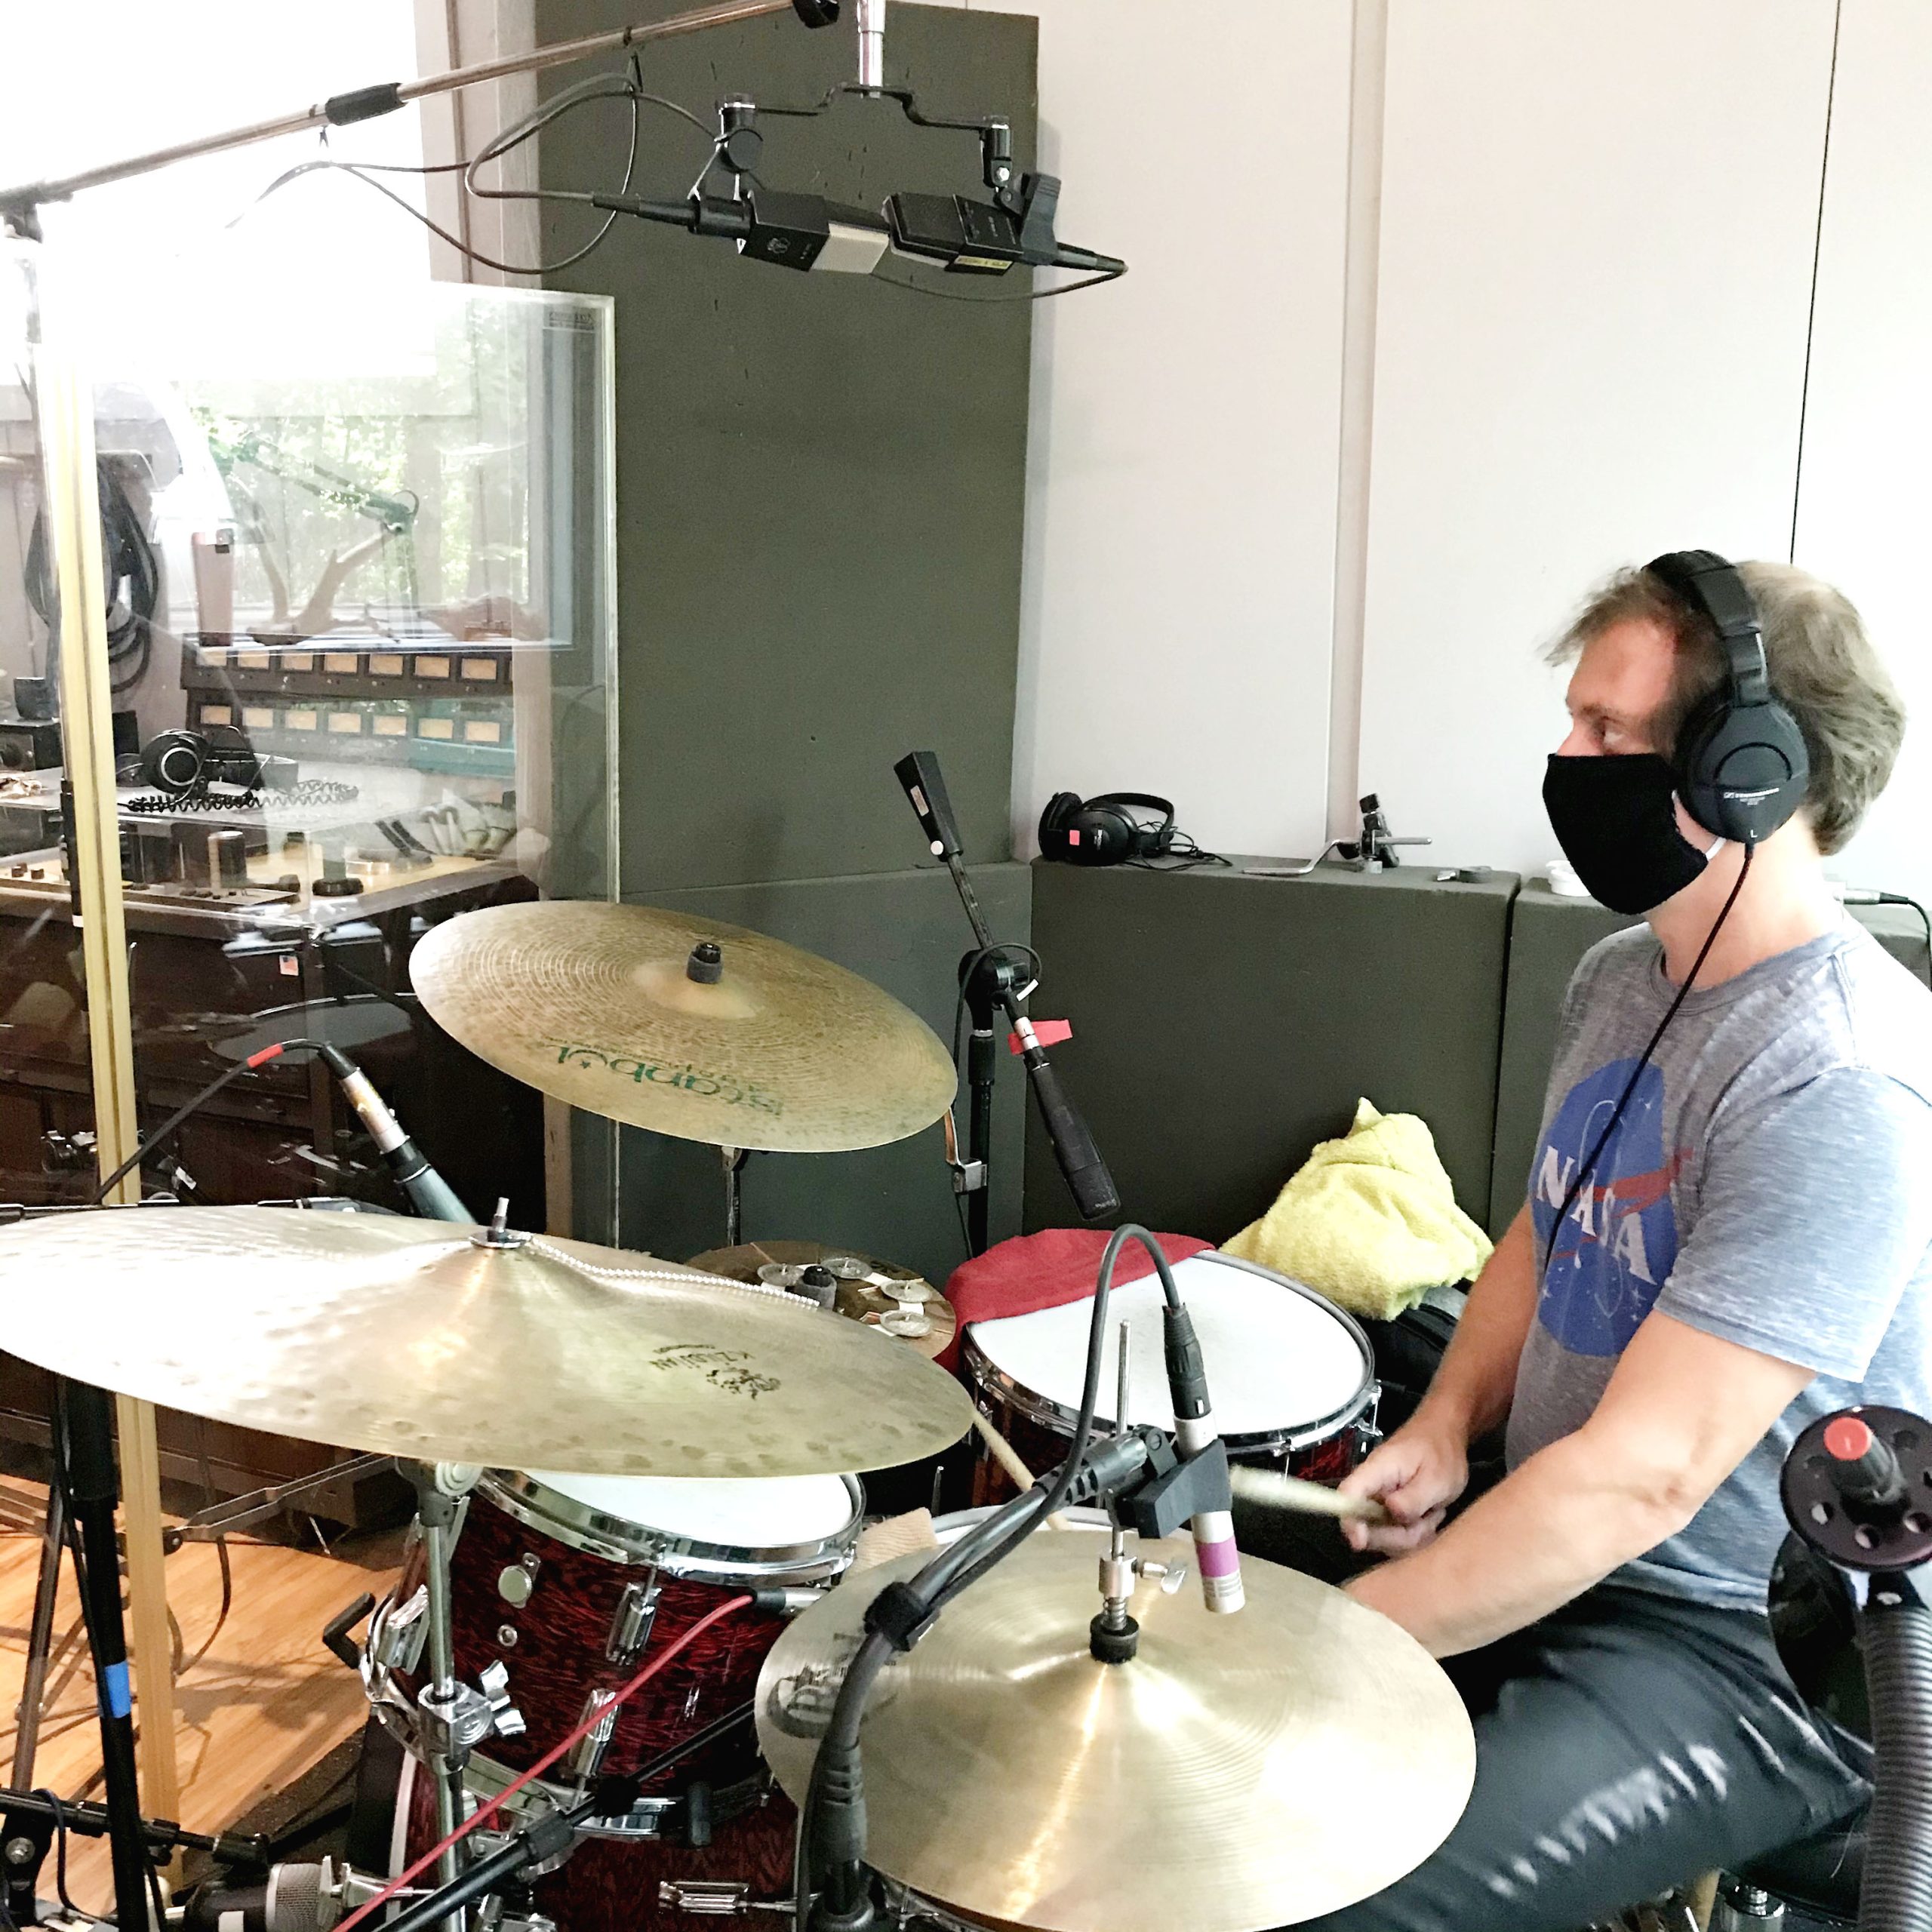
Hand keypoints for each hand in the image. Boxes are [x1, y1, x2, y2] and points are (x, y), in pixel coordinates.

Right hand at [1338, 1412, 1469, 1554]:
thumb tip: (1391, 1513)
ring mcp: (1380, 1503)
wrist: (1446, 1439)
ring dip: (1413, 1534)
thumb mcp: (1435, 1477)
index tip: (1359, 1542)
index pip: (1349, 1495)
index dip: (1348, 1520)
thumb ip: (1413, 1499)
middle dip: (1398, 1534)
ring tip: (1433, 1513)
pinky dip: (1416, 1534)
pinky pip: (1397, 1537)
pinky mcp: (1389, 1513)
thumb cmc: (1440, 1452)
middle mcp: (1372, 1489)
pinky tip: (1430, 1517)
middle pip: (1366, 1526)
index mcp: (1376, 1471)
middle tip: (1428, 1520)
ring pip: (1385, 1536)